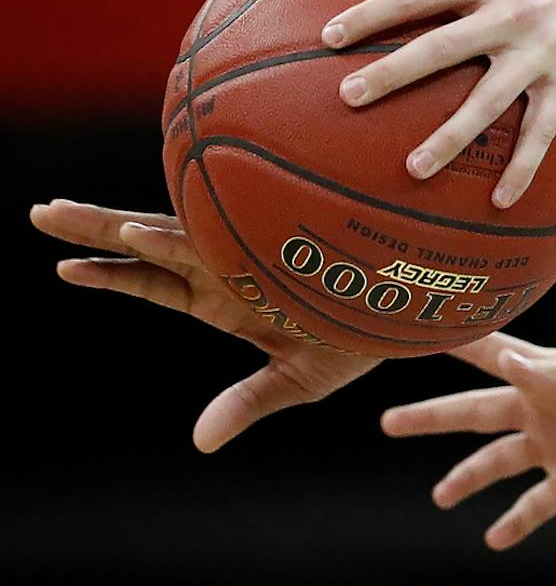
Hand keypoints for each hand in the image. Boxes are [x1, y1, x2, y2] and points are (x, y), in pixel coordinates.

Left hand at [30, 200, 378, 449]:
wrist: (417, 303)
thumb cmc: (363, 335)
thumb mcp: (302, 378)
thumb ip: (247, 403)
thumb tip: (200, 443)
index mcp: (226, 297)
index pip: (153, 283)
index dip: (109, 273)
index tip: (62, 266)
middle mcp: (225, 266)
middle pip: (145, 245)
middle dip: (91, 229)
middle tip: (39, 212)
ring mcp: (245, 248)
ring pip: (166, 233)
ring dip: (108, 226)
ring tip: (55, 214)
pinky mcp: (271, 239)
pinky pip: (212, 240)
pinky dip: (168, 237)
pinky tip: (133, 233)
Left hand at [325, 0, 555, 206]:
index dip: (372, 14)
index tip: (330, 38)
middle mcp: (511, 12)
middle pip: (444, 48)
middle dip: (394, 74)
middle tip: (348, 98)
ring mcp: (542, 51)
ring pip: (491, 100)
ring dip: (452, 137)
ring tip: (413, 169)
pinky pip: (543, 130)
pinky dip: (524, 167)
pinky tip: (499, 203)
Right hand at [381, 333, 555, 549]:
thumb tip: (505, 356)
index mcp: (551, 375)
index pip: (494, 353)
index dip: (457, 341)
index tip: (416, 327)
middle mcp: (545, 410)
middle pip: (476, 413)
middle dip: (432, 416)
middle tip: (389, 423)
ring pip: (498, 463)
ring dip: (468, 478)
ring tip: (440, 496)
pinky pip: (535, 505)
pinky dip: (514, 521)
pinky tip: (494, 538)